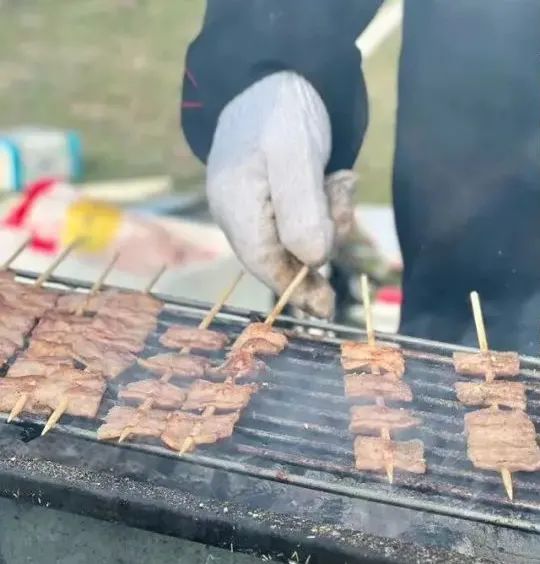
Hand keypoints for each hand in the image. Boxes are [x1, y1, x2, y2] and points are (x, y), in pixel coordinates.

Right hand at [207, 71, 356, 317]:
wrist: (277, 74)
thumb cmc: (282, 111)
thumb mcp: (295, 155)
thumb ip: (301, 211)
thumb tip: (313, 262)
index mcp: (234, 204)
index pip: (262, 261)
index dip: (295, 286)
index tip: (327, 307)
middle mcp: (239, 212)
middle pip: (285, 252)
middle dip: (322, 234)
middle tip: (340, 193)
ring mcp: (255, 207)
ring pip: (300, 237)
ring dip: (328, 215)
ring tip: (336, 178)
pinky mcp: (275, 199)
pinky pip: (305, 219)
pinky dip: (326, 205)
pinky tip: (333, 178)